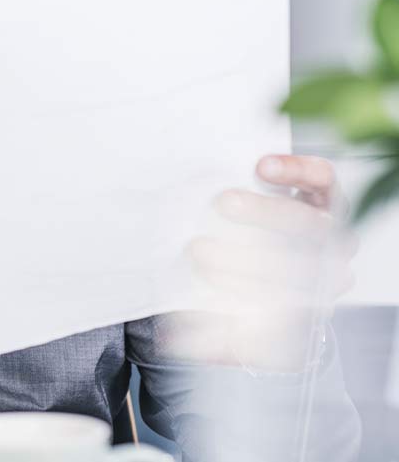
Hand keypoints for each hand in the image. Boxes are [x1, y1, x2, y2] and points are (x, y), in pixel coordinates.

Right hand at [186, 154, 356, 370]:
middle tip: (199, 250)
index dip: (244, 302)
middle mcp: (324, 272)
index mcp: (303, 308)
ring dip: (268, 215)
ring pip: (314, 226)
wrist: (260, 242)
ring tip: (224, 203)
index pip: (284, 312)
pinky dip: (296, 173)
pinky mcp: (325, 193)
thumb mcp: (227, 319)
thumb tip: (177, 340)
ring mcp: (329, 231)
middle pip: (300, 271)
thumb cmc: (240, 282)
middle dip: (246, 263)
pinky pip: (323, 181)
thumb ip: (209, 335)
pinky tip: (262, 167)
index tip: (201, 287)